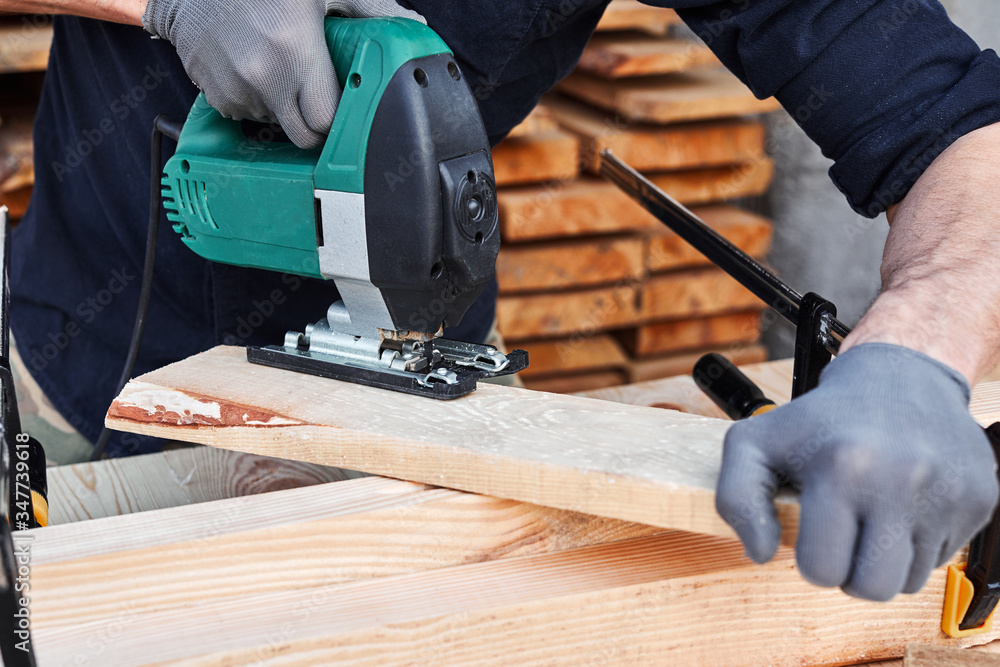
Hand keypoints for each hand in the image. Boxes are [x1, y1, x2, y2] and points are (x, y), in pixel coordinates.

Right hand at [143, 0, 424, 147]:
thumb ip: (369, 9)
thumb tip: (412, 27)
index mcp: (294, 49)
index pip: (325, 119)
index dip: (336, 117)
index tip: (339, 104)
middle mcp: (262, 75)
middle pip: (301, 135)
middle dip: (313, 123)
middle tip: (315, 98)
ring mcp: (234, 87)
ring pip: (272, 124)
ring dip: (280, 107)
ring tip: (277, 68)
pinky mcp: (212, 93)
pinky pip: (242, 114)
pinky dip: (251, 99)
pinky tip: (252, 67)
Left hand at [716, 343, 998, 600]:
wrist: (900, 377)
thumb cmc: (822, 418)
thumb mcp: (754, 442)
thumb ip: (736, 499)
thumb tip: (760, 553)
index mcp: (842, 466)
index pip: (822, 570)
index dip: (812, 557)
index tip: (815, 528)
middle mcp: (901, 479)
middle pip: (871, 588)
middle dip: (850, 570)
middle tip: (844, 532)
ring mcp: (947, 492)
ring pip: (908, 582)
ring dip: (885, 559)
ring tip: (873, 514)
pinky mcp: (979, 499)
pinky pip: (942, 560)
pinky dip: (917, 543)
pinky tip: (903, 504)